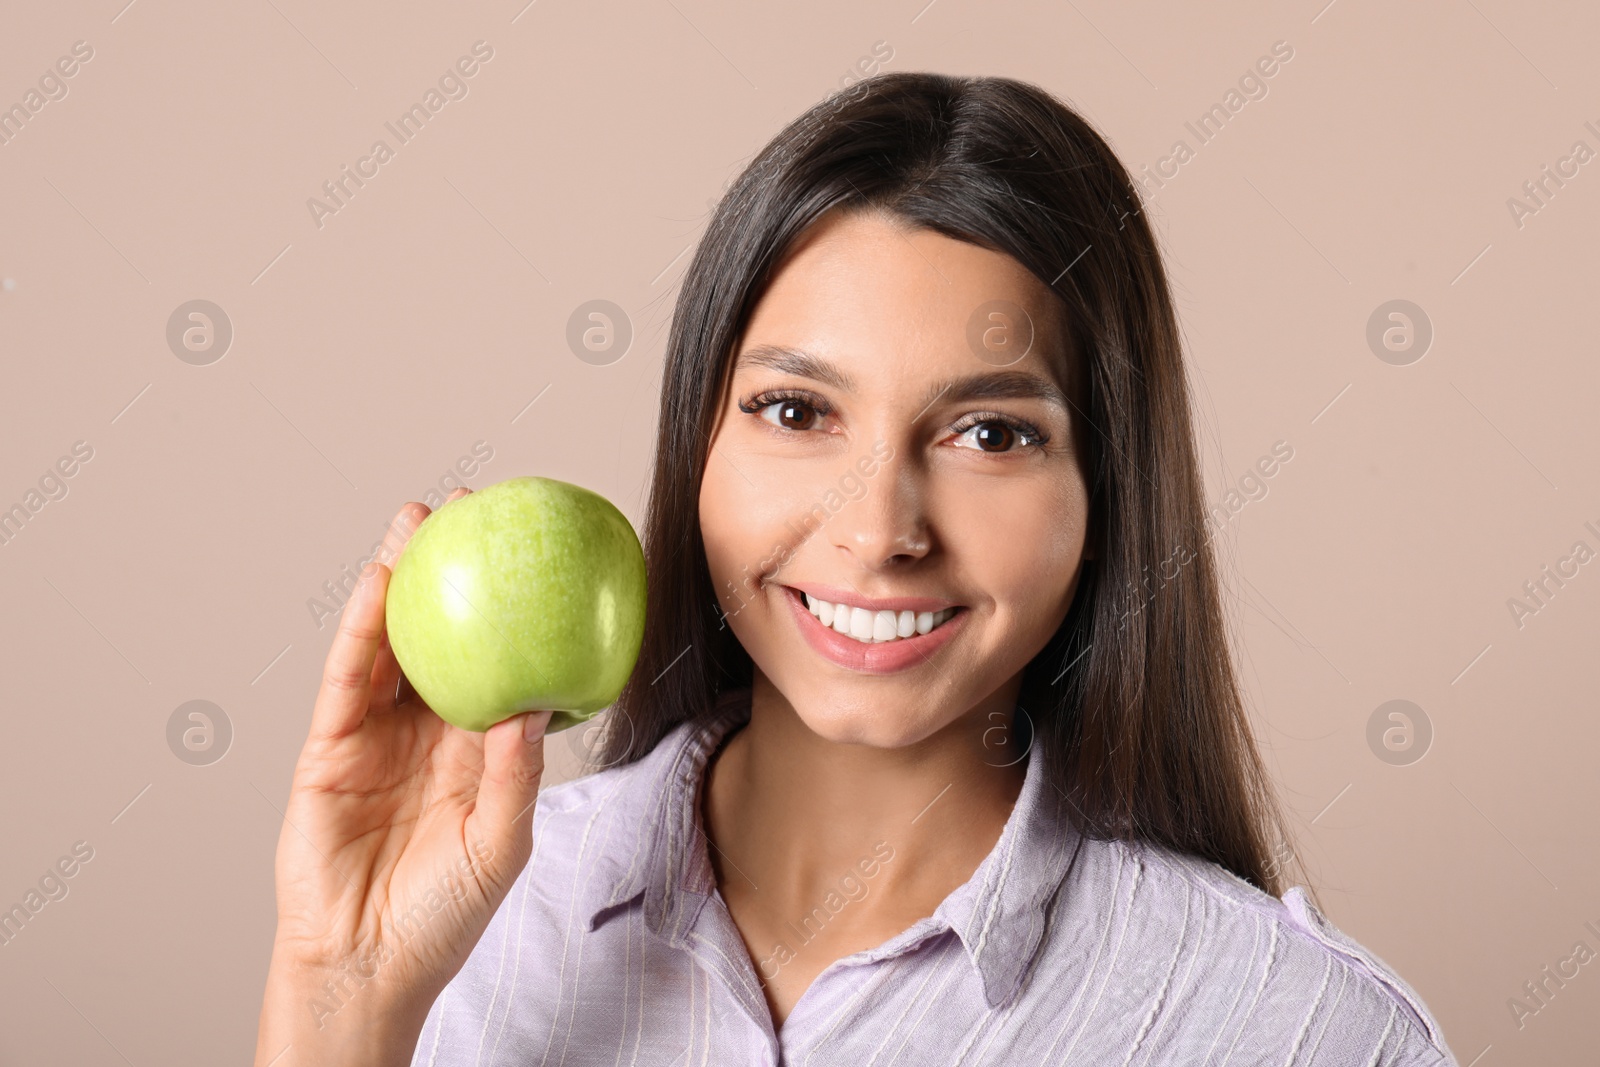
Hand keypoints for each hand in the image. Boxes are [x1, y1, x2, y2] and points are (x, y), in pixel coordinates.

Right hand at [254, 488, 553, 1066]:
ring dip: (399, 578)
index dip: (507, 609)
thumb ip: (515, 776)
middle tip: (470, 507)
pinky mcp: (328, 747)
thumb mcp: (500, 844)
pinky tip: (379, 584)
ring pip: (388, 641)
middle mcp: (425, 729)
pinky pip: (347, 677)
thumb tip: (535, 706)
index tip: (530, 552)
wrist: (370, 964)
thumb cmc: (444, 915)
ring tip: (414, 521)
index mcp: (473, 747)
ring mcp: (374, 734)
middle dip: (451, 570)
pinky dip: (361, 630)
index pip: (494, 659)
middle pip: (439, 633)